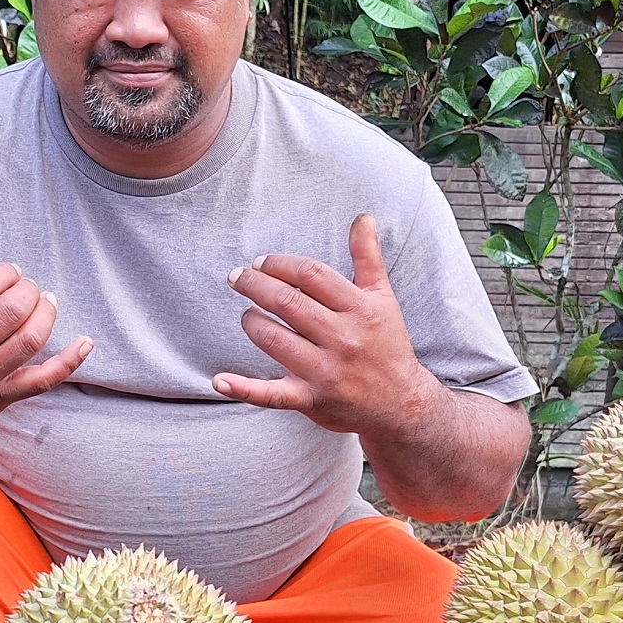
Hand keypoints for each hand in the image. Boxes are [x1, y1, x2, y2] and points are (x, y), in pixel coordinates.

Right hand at [0, 220, 92, 435]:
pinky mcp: (1, 398)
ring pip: (29, 341)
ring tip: (46, 301)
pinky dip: (69, 362)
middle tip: (27, 286)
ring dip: (47, 314)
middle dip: (28, 290)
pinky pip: (42, 380)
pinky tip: (85, 342)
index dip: (5, 272)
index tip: (10, 273)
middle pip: (10, 311)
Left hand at [213, 213, 438, 436]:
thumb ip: (368, 257)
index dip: (280, 264)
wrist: (402, 404)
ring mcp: (326, 371)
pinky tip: (220, 380)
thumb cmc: (387, 345)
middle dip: (254, 285)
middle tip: (237, 277)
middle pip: (288, 302)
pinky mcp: (312, 400)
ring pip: (274, 339)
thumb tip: (363, 218)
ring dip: (251, 322)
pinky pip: (272, 395)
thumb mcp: (383, 298)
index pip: (311, 275)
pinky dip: (244, 389)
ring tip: (248, 314)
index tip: (262, 262)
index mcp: (359, 309)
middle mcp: (343, 338)